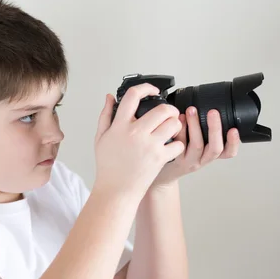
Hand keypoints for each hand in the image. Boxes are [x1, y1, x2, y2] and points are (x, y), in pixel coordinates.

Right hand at [92, 84, 184, 201]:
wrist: (115, 190)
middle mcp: (135, 133)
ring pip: (174, 123)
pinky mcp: (160, 158)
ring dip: (176, 124)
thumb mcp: (100, 138)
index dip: (145, 88)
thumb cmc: (108, 166)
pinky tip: (171, 146)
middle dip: (169, 109)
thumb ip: (105, 115)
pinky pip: (178, 144)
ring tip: (171, 129)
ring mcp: (149, 145)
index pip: (133, 96)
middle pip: (162, 109)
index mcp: (119, 126)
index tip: (152, 90)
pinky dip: (178, 143)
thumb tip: (110, 97)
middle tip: (168, 113)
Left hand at [151, 106, 240, 188]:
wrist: (163, 174)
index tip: (234, 129)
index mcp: (209, 155)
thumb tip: (206, 107)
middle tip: (213, 112)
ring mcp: (188, 160)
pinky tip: (178, 120)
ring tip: (191, 111)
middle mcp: (201, 159)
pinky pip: (179, 145)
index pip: (228, 153)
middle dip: (215, 128)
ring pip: (197, 145)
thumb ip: (203, 132)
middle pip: (215, 148)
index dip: (234, 142)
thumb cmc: (180, 157)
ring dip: (195, 126)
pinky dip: (180, 131)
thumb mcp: (196, 146)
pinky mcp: (175, 159)